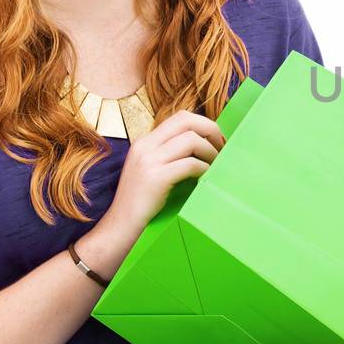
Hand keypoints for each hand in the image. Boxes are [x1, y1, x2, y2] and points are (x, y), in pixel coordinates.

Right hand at [96, 111, 225, 252]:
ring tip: (215, 166)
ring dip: (210, 152)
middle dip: (211, 131)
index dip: (204, 124)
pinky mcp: (155, 178)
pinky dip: (204, 169)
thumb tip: (202, 145)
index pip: (180, 117)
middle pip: (187, 121)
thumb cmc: (142, 202)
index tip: (217, 140)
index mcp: (145, 141)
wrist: (120, 226)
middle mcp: (145, 146)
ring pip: (191, 140)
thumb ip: (169, 154)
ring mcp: (148, 161)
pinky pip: (190, 164)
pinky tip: (206, 178)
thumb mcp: (151, 169)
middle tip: (222, 148)